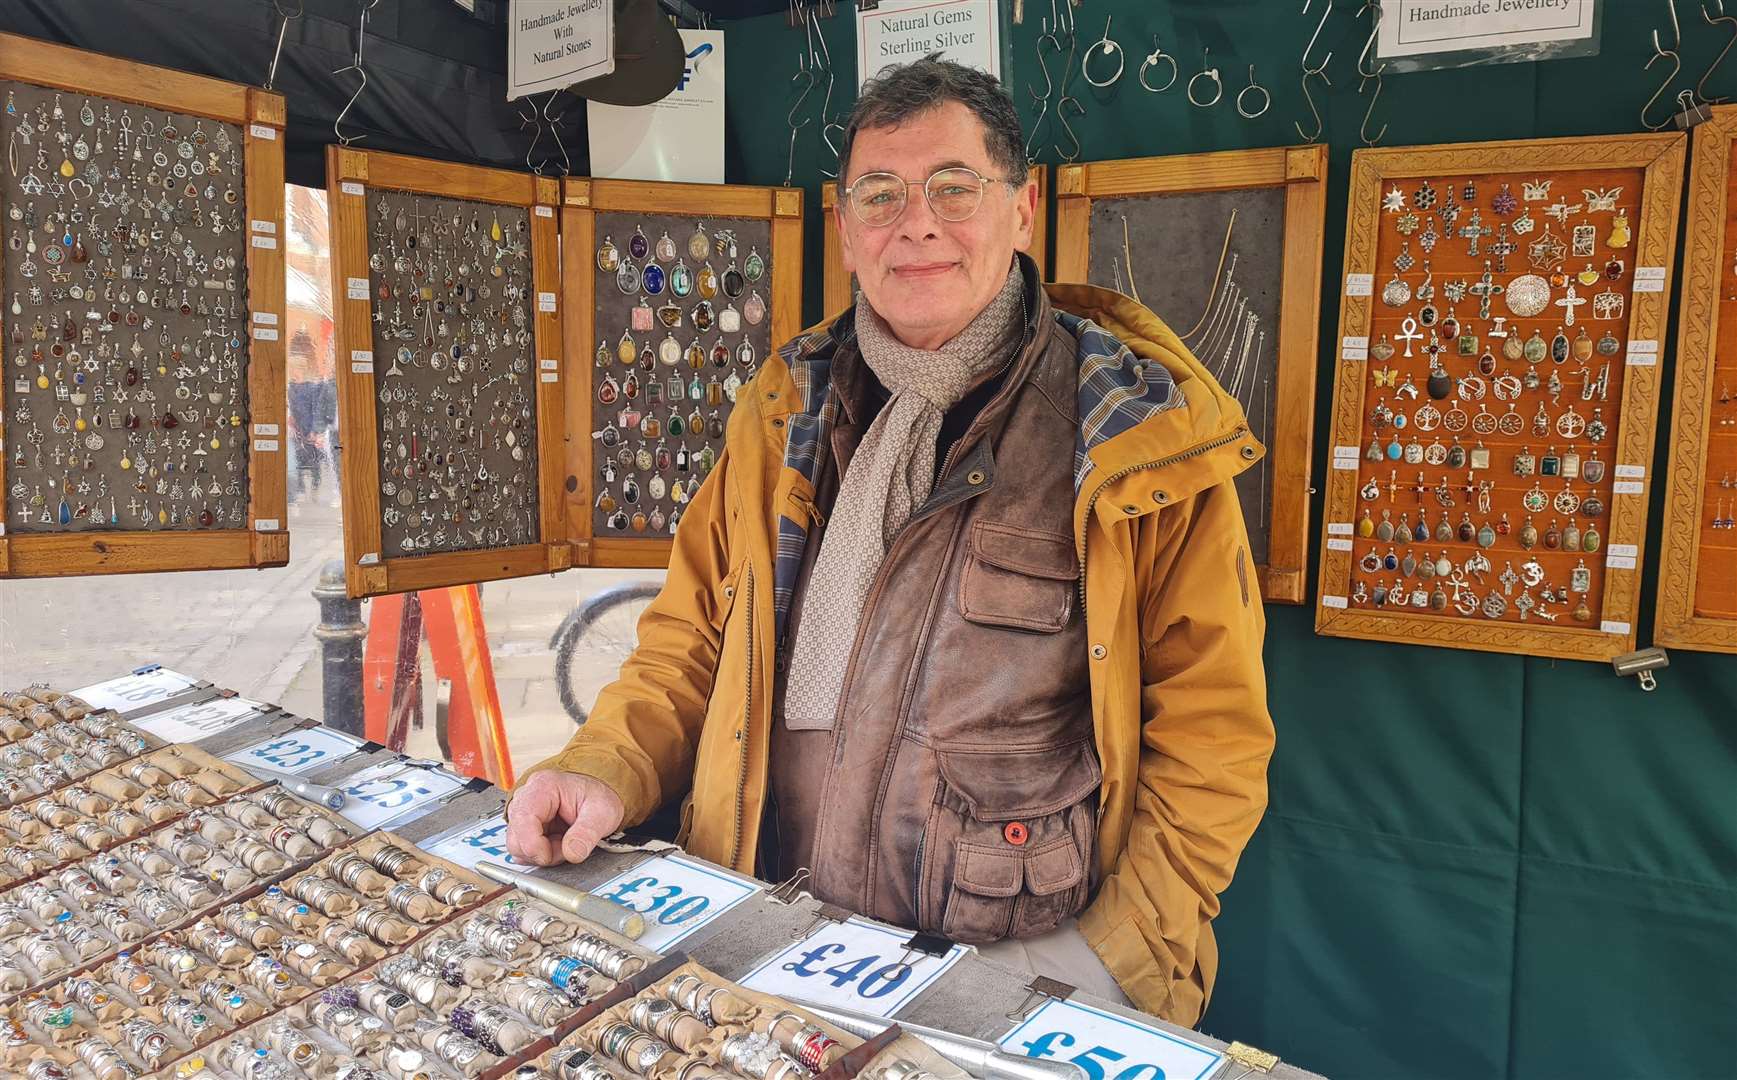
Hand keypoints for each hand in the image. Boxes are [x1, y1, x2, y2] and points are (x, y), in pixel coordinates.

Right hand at [505, 771, 624, 865]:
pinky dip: (538, 853)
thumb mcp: (602, 813)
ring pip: (516, 845)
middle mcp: (527, 796)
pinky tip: (555, 844)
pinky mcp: (524, 825)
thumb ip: (587, 834)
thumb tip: (572, 853)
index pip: (523, 820)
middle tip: (563, 849)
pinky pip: (522, 848)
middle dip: (539, 852)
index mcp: (544, 786)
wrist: (599, 797)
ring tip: (562, 844)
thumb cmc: (598, 798)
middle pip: (515, 837)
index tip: (549, 856)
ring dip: (540, 854)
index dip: (533, 845)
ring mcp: (523, 811)